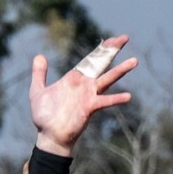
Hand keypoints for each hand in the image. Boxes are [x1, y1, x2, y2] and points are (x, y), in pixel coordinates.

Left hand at [29, 38, 135, 156]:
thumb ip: (39, 73)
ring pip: (108, 79)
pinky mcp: (89, 108)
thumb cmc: (44, 116)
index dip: (102, 48)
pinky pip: (104, 101)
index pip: (91, 59)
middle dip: (113, 50)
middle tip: (125, 38)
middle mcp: (85, 84)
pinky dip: (116, 99)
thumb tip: (39, 56)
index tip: (114, 39)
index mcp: (74, 78)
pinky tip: (128, 96)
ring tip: (134, 61)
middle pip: (102, 63)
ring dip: (121, 70)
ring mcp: (89, 95)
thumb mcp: (38, 90)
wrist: (49, 136)